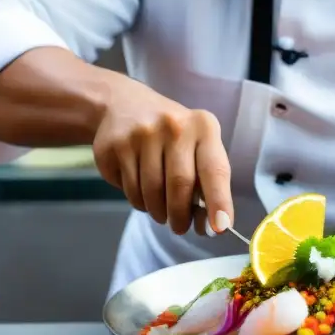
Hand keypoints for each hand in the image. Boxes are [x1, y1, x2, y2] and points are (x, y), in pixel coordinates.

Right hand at [92, 76, 233, 236]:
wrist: (124, 106)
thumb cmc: (172, 136)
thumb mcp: (196, 145)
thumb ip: (207, 181)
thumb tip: (213, 224)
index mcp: (203, 126)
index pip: (215, 169)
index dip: (219, 201)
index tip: (220, 227)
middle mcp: (173, 126)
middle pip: (179, 185)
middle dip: (180, 216)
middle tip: (180, 227)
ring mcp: (141, 134)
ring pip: (151, 192)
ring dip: (158, 212)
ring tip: (161, 210)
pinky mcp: (115, 146)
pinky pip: (128, 190)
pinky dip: (138, 201)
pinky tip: (141, 191)